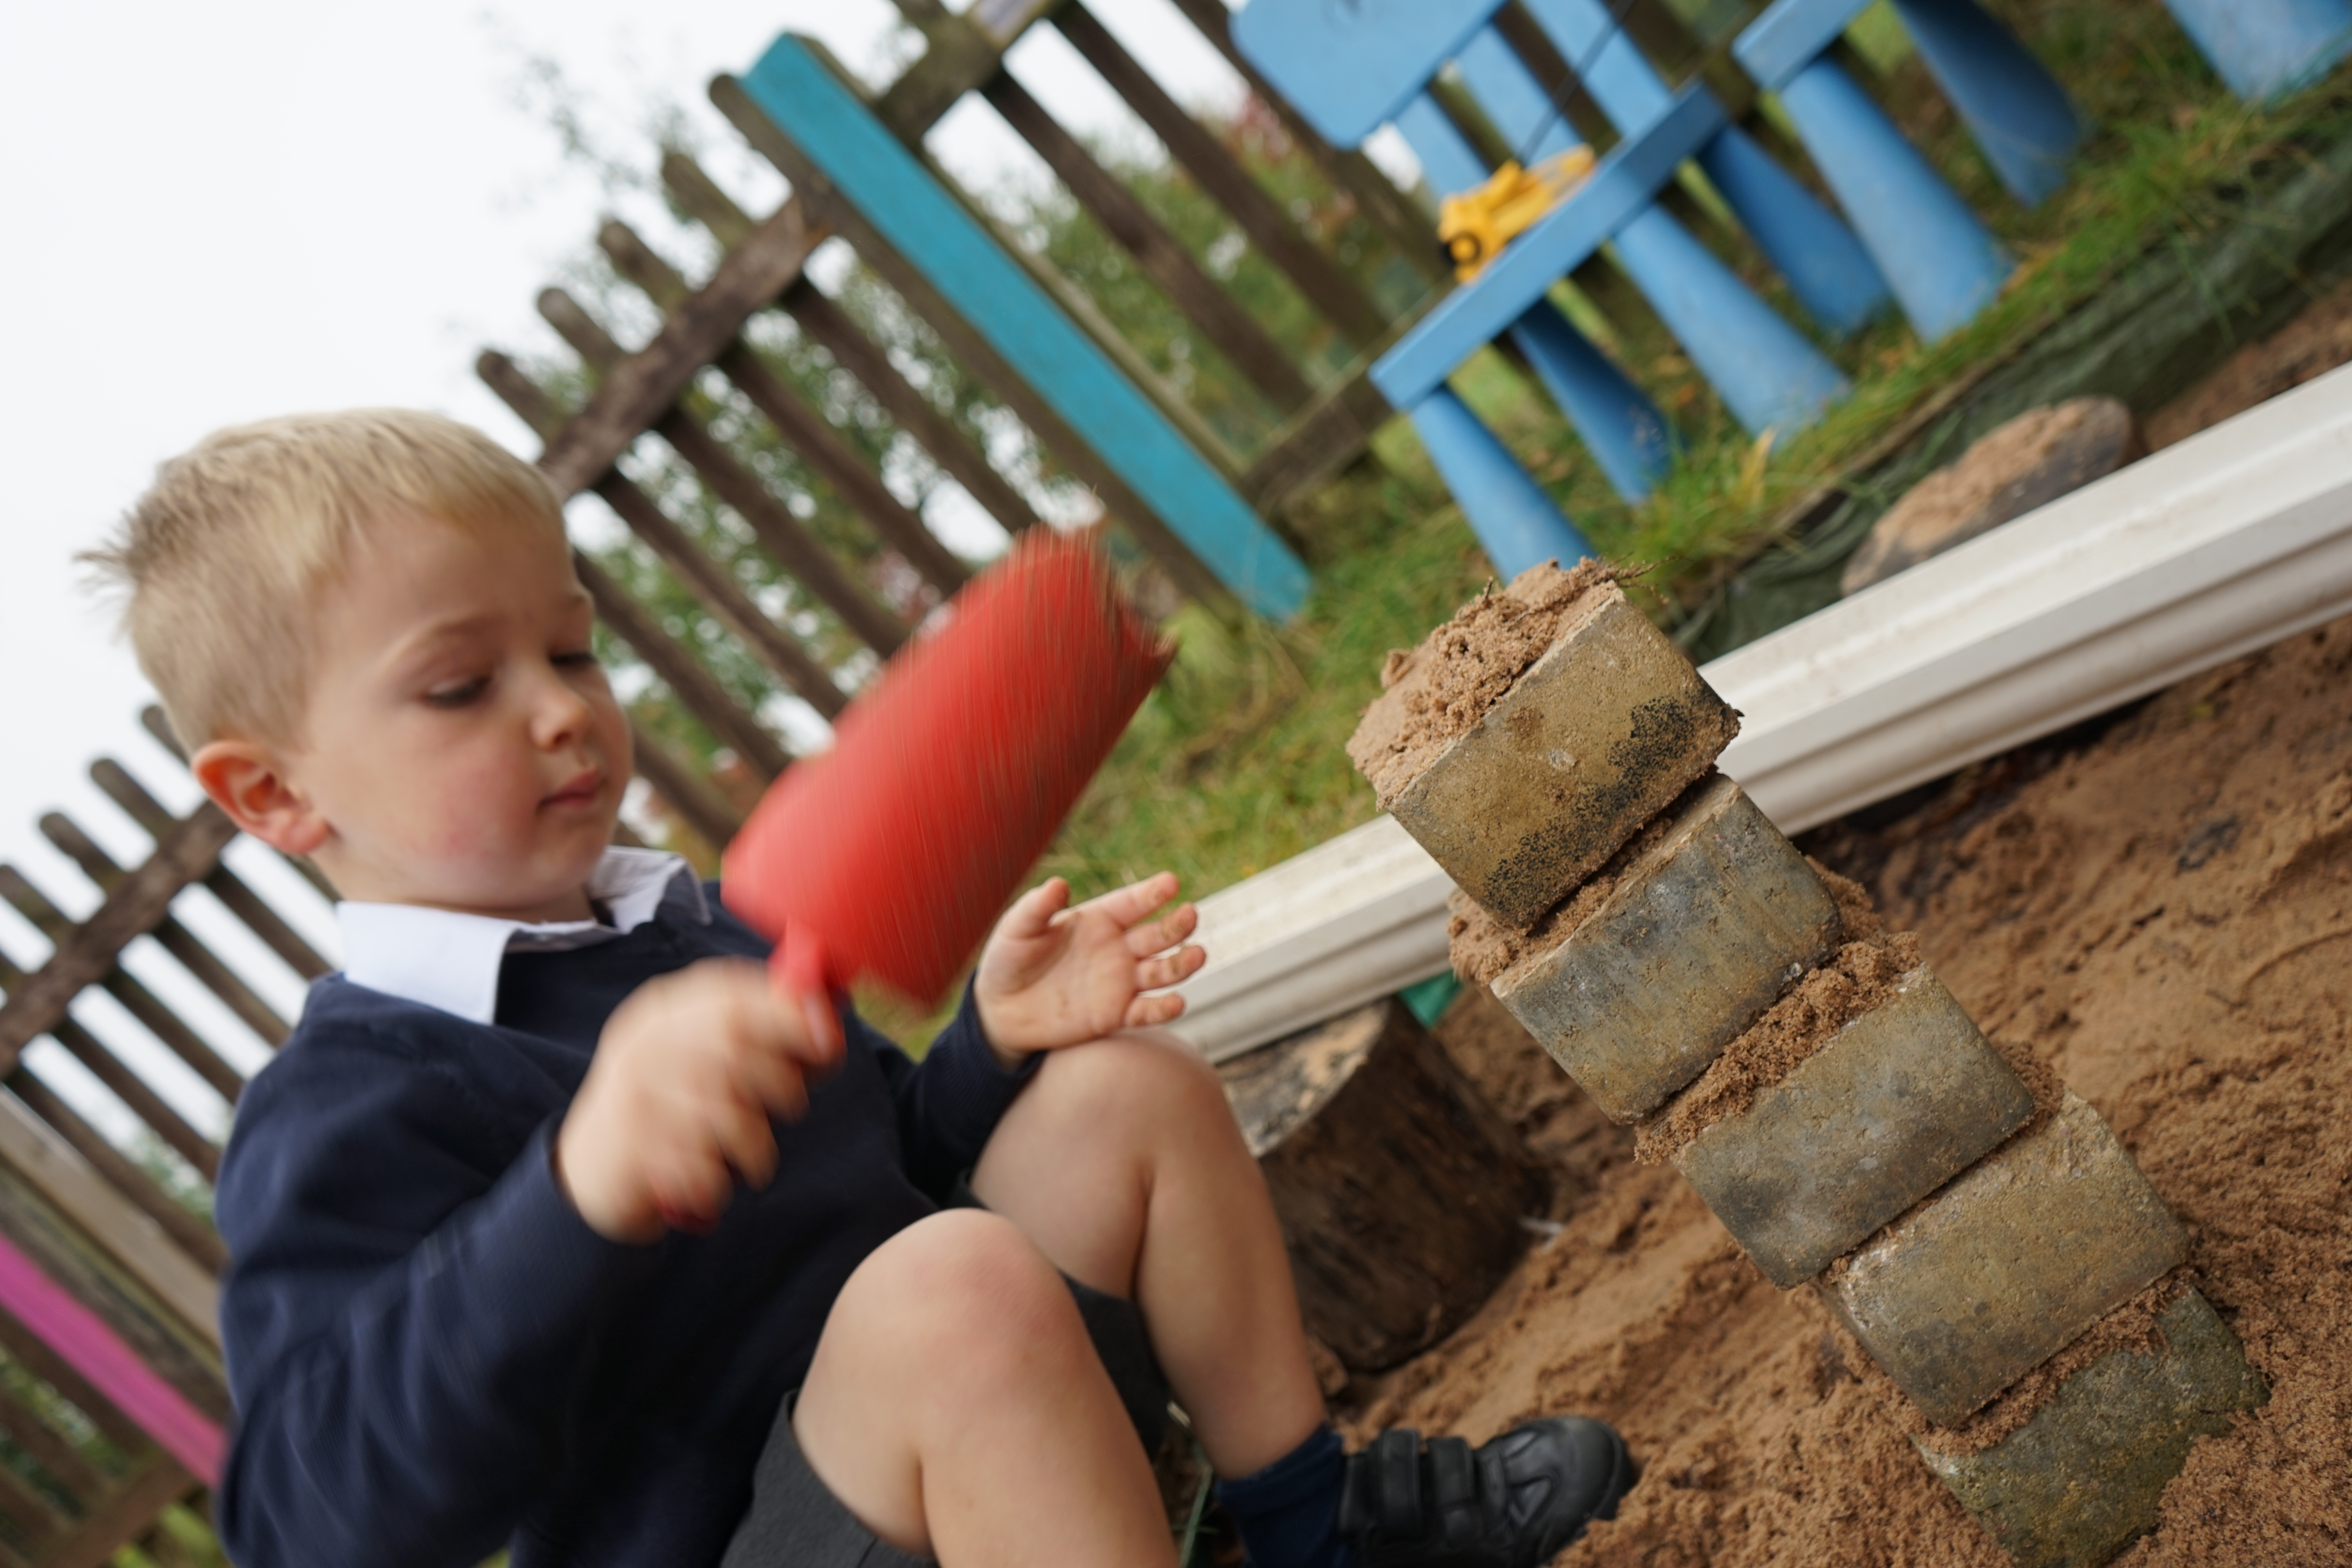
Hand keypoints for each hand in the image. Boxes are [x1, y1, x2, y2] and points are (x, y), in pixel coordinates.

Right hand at [554, 958, 843, 1242]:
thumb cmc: (675, 1107)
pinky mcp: (630, 1150)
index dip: (785, 1012)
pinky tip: (714, 1180)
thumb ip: (763, 1035)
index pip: (728, 994)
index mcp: (663, 1011)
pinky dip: (719, 1181)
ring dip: (755, 1144)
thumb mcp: (706, 1057)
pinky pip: (700, 1165)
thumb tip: (828, 1022)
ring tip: (755, 1156)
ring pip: (722, 1112)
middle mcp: (642, 1045)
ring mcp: (631, 1096)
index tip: (826, 1038)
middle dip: (780, 1081)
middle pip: (731, 1046)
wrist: (591, 1168)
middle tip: (793, 1106)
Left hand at [973, 871, 1205, 1062]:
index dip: (1151, 893)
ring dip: (1182, 964)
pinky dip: (1164, 1008)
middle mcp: (1117, 947)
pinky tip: (1178, 1002)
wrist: (1001, 1010)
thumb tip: (1058, 884)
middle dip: (1176, 925)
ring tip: (1198, 955)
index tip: (1171, 882)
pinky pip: (1146, 1011)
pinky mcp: (1116, 1015)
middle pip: (1157, 934)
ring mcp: (1120, 981)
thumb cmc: (1009, 960)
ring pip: (1162, 971)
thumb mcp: (1016, 930)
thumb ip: (1036, 908)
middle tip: (1190, 915)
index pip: (1132, 902)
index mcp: (1098, 919)